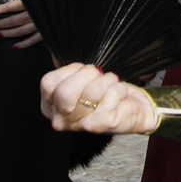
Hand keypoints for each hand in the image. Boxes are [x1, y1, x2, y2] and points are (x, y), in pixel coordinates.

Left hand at [0, 0, 43, 48]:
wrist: (77, 1)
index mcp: (33, 2)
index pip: (13, 6)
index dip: (1, 9)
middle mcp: (36, 14)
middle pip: (15, 20)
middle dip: (2, 23)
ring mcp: (41, 24)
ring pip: (22, 30)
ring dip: (9, 33)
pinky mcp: (47, 31)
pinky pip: (34, 39)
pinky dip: (25, 44)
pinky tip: (15, 47)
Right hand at [40, 62, 159, 133]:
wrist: (132, 107)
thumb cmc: (104, 90)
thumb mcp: (83, 77)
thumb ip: (70, 69)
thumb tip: (58, 55)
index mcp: (49, 105)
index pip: (49, 83)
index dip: (70, 70)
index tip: (84, 71)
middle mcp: (59, 119)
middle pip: (65, 91)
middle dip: (88, 74)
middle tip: (99, 75)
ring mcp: (78, 125)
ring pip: (91, 92)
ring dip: (107, 80)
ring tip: (112, 83)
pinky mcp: (98, 126)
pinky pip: (110, 95)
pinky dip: (119, 88)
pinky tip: (120, 95)